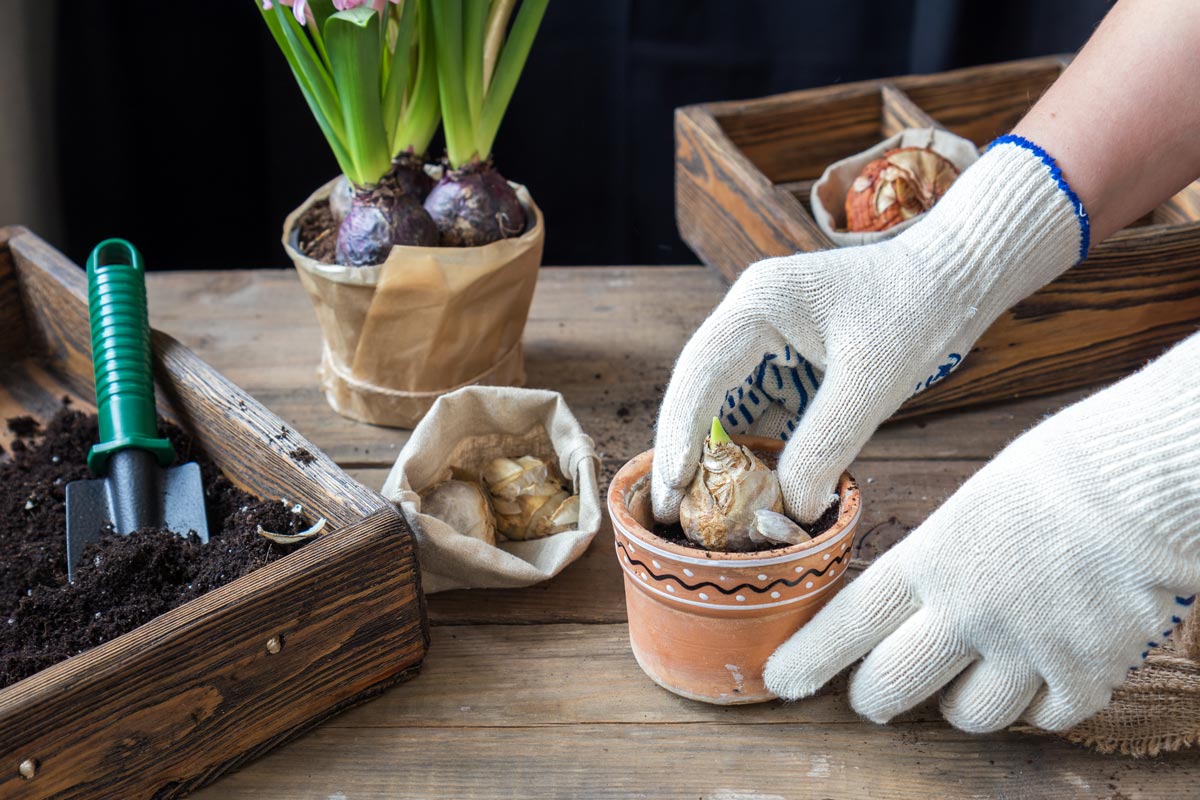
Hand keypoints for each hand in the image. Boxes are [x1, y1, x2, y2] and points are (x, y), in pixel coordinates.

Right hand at [652, 137, 1087, 525]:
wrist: (960, 274)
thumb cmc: (919, 311)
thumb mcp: (872, 384)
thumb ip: (824, 446)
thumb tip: (786, 511)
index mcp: (757, 303)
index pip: (699, 373)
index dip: (680, 435)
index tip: (669, 489)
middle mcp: (748, 315)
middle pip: (697, 389)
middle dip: (684, 450)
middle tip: (669, 512)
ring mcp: (764, 335)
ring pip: (722, 402)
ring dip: (714, 453)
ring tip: (700, 510)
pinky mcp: (787, 356)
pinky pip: (756, 407)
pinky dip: (751, 447)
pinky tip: (748, 486)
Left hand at [764, 333, 1199, 731]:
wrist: (1147, 481)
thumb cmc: (1061, 472)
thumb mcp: (971, 502)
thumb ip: (936, 557)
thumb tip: (911, 596)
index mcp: (932, 558)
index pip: (849, 623)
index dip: (808, 659)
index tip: (780, 681)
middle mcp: (967, 611)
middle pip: (891, 688)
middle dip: (874, 697)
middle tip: (874, 695)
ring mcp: (1026, 649)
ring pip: (966, 717)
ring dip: (959, 702)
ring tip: (973, 670)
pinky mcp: (1085, 674)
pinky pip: (1043, 718)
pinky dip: (1037, 703)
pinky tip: (1043, 669)